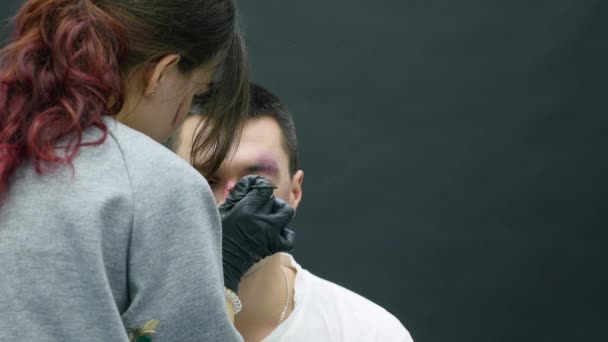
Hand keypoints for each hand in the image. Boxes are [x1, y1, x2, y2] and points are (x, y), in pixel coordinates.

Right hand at [219, 175, 295, 292]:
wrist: (222, 264)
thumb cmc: (218, 235)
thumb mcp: (222, 210)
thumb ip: (237, 193)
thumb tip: (250, 181)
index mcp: (245, 210)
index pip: (263, 188)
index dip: (260, 186)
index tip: (255, 190)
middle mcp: (259, 221)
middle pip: (273, 199)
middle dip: (266, 199)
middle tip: (258, 205)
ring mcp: (269, 234)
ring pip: (287, 212)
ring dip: (280, 211)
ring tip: (270, 215)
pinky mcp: (273, 246)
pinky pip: (289, 237)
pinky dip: (285, 233)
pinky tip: (275, 232)